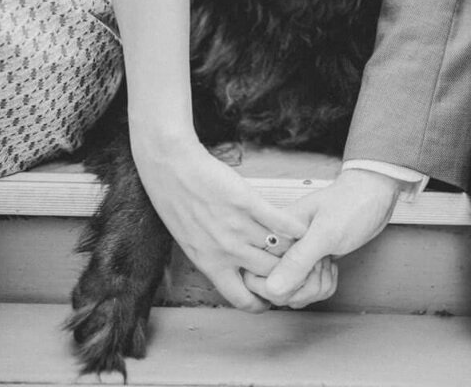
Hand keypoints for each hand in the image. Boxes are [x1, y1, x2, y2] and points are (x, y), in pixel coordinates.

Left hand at [129, 134, 307, 312]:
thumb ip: (212, 258)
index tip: (270, 294)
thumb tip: (231, 269)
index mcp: (210, 263)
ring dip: (293, 249)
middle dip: (284, 273)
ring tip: (298, 246)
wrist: (171, 168)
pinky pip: (281, 222)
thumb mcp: (189, 240)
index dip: (262, 302)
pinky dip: (295, 226)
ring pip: (280, 250)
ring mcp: (238, 227)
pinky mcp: (248, 202)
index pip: (242, 298)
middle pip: (270, 275)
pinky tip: (299, 226)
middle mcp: (226, 250)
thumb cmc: (175, 201)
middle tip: (291, 266)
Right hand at [256, 168, 402, 306]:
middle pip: (275, 290)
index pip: (257, 275)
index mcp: (275, 232)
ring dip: (317, 286)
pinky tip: (330, 267)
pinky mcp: (308, 263)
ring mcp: (294, 256)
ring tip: (327, 262)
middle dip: (305, 285)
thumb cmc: (351, 203)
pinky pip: (307, 291)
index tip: (304, 270)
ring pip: (293, 294)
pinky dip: (324, 285)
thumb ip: (298, 260)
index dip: (282, 283)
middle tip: (320, 263)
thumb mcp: (326, 233)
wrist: (373, 197)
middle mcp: (281, 246)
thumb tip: (272, 287)